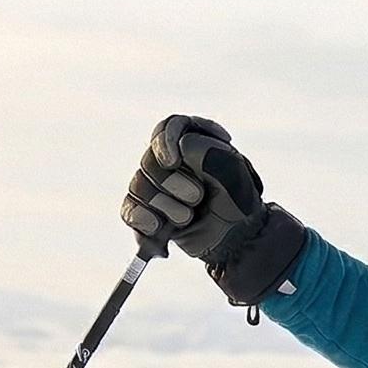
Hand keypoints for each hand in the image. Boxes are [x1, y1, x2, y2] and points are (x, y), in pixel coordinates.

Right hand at [122, 115, 267, 260]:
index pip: (167, 128)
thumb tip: (172, 153)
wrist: (238, 239)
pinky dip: (143, 221)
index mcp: (190, 142)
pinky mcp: (147, 214)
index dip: (164, 142)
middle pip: (149, 161)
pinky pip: (129, 212)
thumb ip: (201, 149)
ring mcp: (155, 188)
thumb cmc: (238, 200)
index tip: (173, 161)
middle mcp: (169, 162)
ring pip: (138, 188)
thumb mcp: (230, 168)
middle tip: (198, 198)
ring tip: (188, 217)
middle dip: (172, 183)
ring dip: (166, 206)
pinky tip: (160, 230)